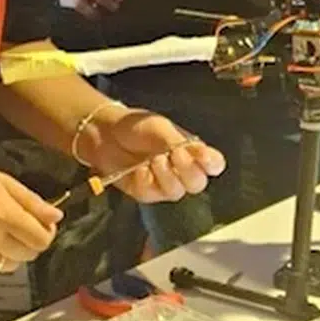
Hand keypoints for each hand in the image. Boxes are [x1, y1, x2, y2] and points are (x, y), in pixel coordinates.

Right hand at [0, 161, 63, 275]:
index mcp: (1, 213)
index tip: (41, 225)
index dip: (46, 232)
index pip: (40, 239)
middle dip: (28, 241)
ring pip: (10, 265)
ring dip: (9, 252)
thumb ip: (30, 200)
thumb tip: (56, 216)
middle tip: (15, 224)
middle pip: (29, 255)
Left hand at [79, 105, 225, 203]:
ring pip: (177, 192)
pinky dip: (147, 179)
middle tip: (174, 154)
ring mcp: (164, 184)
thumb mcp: (161, 128)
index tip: (203, 156)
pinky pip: (154, 193)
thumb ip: (181, 143)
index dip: (212, 163)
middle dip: (187, 169)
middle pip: (198, 183)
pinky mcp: (147, 193)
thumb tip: (201, 153)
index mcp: (190, 152)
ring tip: (153, 159)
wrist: (106, 134)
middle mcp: (181, 171)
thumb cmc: (136, 126)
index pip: (213, 164)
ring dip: (166, 175)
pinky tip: (139, 168)